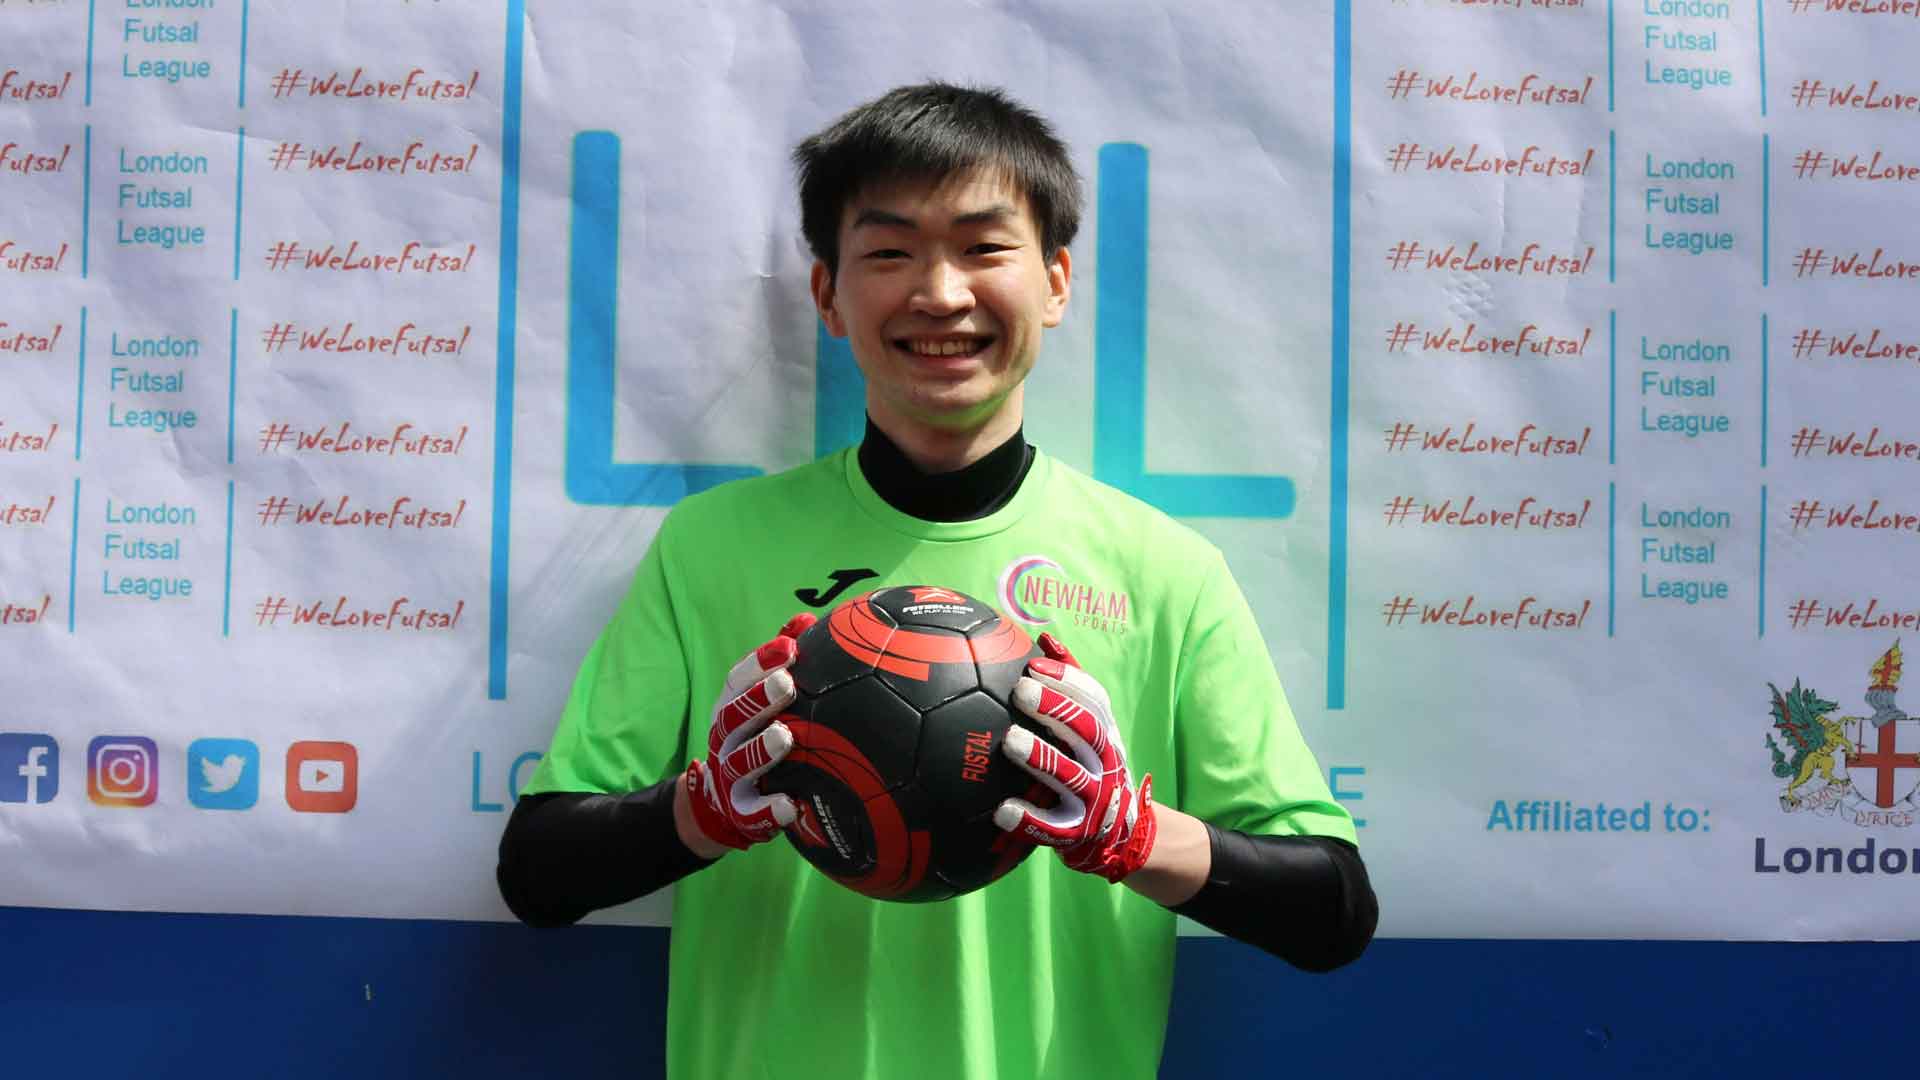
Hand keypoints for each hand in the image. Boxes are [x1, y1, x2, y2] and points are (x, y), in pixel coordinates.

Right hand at [682, 613, 816, 851]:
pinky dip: (770, 811)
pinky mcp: (741, 813)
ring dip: (760, 749)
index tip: (788, 646)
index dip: (760, 662)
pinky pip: (753, 814)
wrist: (720, 802)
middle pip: (733, 716)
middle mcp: (724, 739)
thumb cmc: (754, 736)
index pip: (737, 679)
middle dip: (757, 699)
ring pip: (739, 762)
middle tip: (786, 684)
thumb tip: (808, 620)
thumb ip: (781, 663)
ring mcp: (729, 776)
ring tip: (785, 737)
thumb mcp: (759, 699)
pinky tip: (792, 807)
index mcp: (730, 708)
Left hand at [992, 634, 1157, 882]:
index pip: (1095, 701)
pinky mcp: (1077, 834)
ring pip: (1070, 777)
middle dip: (1056, 709)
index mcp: (1107, 735)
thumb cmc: (1092, 767)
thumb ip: (1072, 686)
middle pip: (1087, 732)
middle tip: (1021, 690)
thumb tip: (1045, 637)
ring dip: (1040, 758)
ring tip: (1010, 740)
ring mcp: (1094, 800)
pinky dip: (1029, 820)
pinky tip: (1001, 810)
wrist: (1123, 835)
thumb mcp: (1092, 728)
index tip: (1035, 663)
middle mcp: (1106, 764)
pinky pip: (1053, 829)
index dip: (1068, 679)